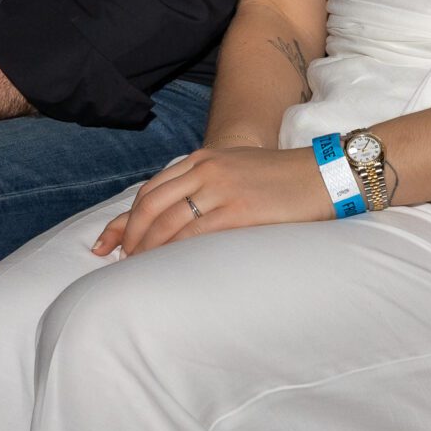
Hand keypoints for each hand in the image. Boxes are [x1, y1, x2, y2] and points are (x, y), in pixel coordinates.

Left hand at [90, 144, 331, 257]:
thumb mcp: (236, 171)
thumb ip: (205, 187)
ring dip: (148, 248)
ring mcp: (221, 188)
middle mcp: (205, 170)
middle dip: (130, 236)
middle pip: (151, 205)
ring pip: (167, 220)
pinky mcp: (239, 210)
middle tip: (120, 261)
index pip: (150, 190)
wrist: (324, 174)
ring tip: (139, 270)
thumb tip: (176, 217)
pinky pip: (195, 233)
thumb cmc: (282, 179)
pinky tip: (166, 267)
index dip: (125, 219)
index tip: (106, 241)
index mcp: (202, 160)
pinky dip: (173, 252)